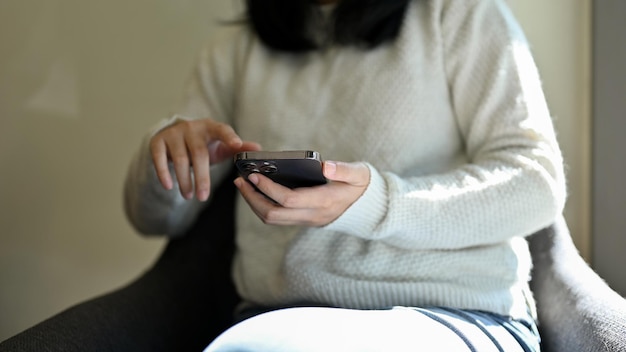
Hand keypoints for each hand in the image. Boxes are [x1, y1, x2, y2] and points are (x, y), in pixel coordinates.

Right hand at [150, 118, 260, 200]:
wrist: (174, 135)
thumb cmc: (203, 143)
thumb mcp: (220, 145)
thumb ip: (238, 147)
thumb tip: (259, 149)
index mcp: (210, 127)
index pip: (222, 130)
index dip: (230, 136)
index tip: (237, 144)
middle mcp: (191, 128)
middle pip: (199, 154)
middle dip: (202, 178)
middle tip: (203, 197)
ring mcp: (173, 134)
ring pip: (180, 159)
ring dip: (185, 180)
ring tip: (189, 196)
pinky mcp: (158, 141)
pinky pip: (158, 159)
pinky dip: (163, 173)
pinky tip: (169, 186)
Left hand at [235, 161, 369, 226]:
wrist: (371, 209)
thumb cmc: (363, 185)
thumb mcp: (359, 174)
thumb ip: (344, 170)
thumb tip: (326, 166)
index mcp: (324, 201)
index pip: (288, 200)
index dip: (268, 189)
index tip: (254, 175)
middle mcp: (313, 215)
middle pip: (273, 215)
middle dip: (253, 198)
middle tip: (240, 180)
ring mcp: (308, 220)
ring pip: (273, 219)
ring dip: (255, 203)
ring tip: (244, 184)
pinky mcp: (304, 219)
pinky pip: (278, 217)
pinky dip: (263, 204)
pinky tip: (258, 189)